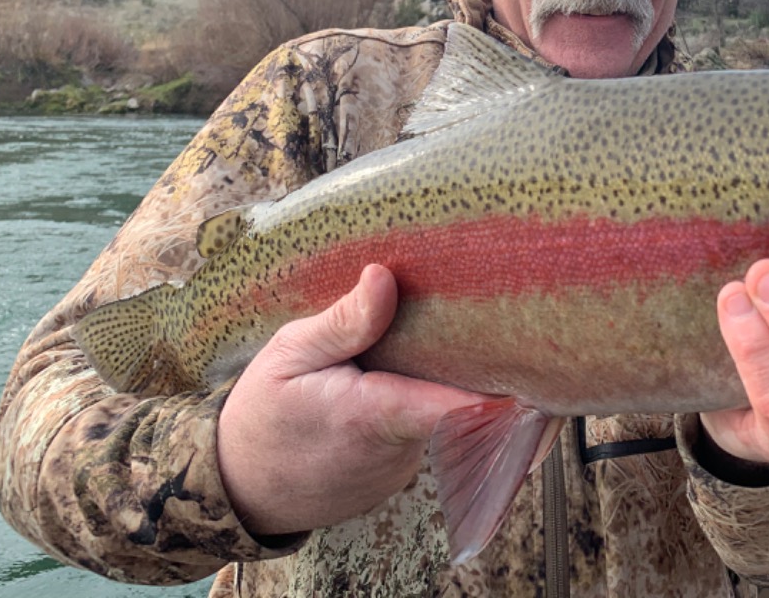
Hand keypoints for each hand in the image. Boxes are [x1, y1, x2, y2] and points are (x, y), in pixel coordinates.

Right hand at [217, 264, 489, 536]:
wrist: (239, 490)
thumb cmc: (262, 416)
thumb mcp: (289, 353)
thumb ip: (345, 322)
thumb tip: (385, 277)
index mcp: (374, 416)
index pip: (460, 407)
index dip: (502, 382)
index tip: (529, 352)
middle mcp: (398, 451)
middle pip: (462, 404)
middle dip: (472, 363)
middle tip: (481, 316)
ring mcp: (402, 471)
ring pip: (445, 418)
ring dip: (440, 384)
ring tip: (428, 342)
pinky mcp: (398, 478)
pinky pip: (426, 435)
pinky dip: (421, 407)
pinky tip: (404, 379)